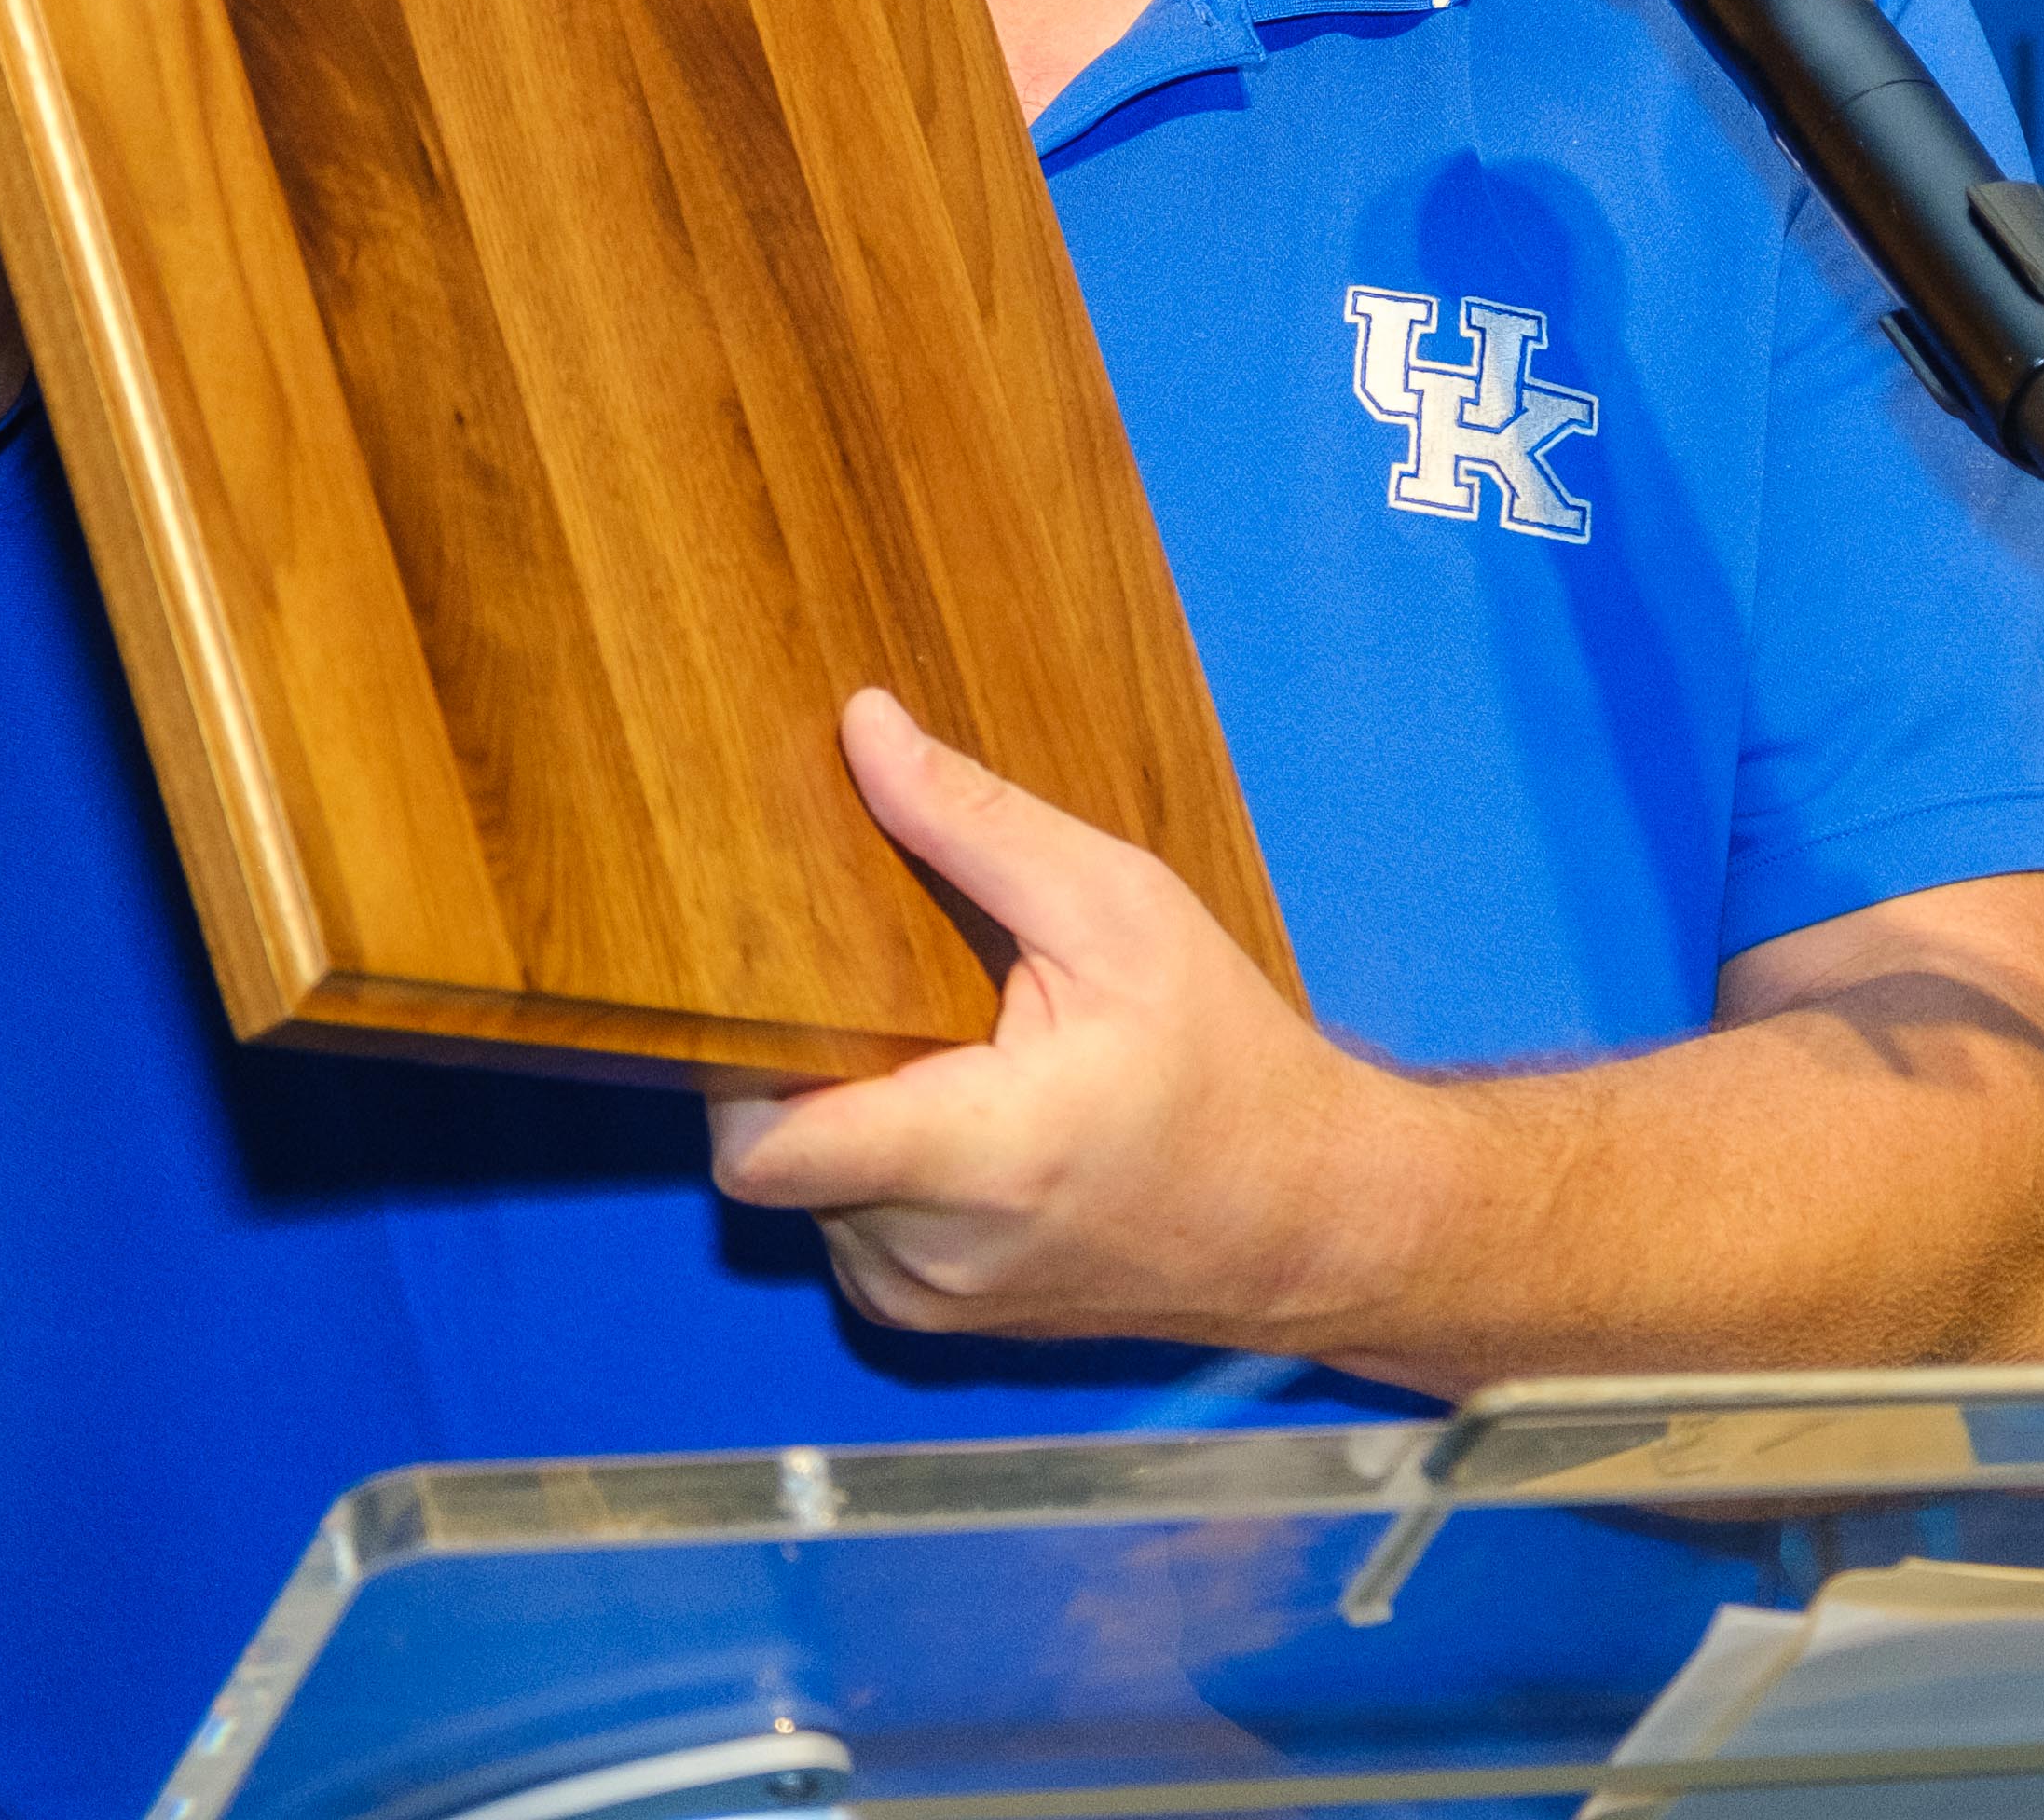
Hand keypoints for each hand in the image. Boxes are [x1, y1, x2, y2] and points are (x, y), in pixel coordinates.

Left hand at [708, 690, 1429, 1351]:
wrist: (1311, 1222)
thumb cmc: (1231, 1069)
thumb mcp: (1122, 911)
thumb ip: (977, 824)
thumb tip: (863, 730)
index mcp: (975, 1158)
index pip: (757, 1149)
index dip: (732, 1051)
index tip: (768, 975)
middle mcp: (929, 1253)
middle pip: (773, 1146)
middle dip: (803, 1056)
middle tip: (873, 982)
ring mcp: (925, 1299)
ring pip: (807, 1184)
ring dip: (846, 1109)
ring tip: (941, 1044)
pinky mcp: (932, 1312)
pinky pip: (849, 1220)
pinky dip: (880, 1160)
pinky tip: (960, 1103)